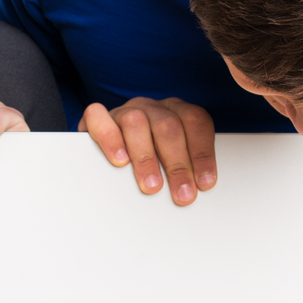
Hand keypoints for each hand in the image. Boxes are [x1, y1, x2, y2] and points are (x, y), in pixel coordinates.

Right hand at [79, 97, 216, 204]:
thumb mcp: (173, 161)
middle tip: (182, 194)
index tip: (205, 182)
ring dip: (146, 158)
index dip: (202, 152)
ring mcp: (125, 110)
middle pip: (168, 126)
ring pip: (135, 122)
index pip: (196, 122)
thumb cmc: (150, 159)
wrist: (112, 148)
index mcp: (176, 112)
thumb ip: (186, 167)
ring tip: (151, 185)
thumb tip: (194, 192)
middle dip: (177, 164)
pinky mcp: (98, 118)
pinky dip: (109, 138)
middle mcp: (152, 108)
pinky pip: (99, 117)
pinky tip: (120, 160)